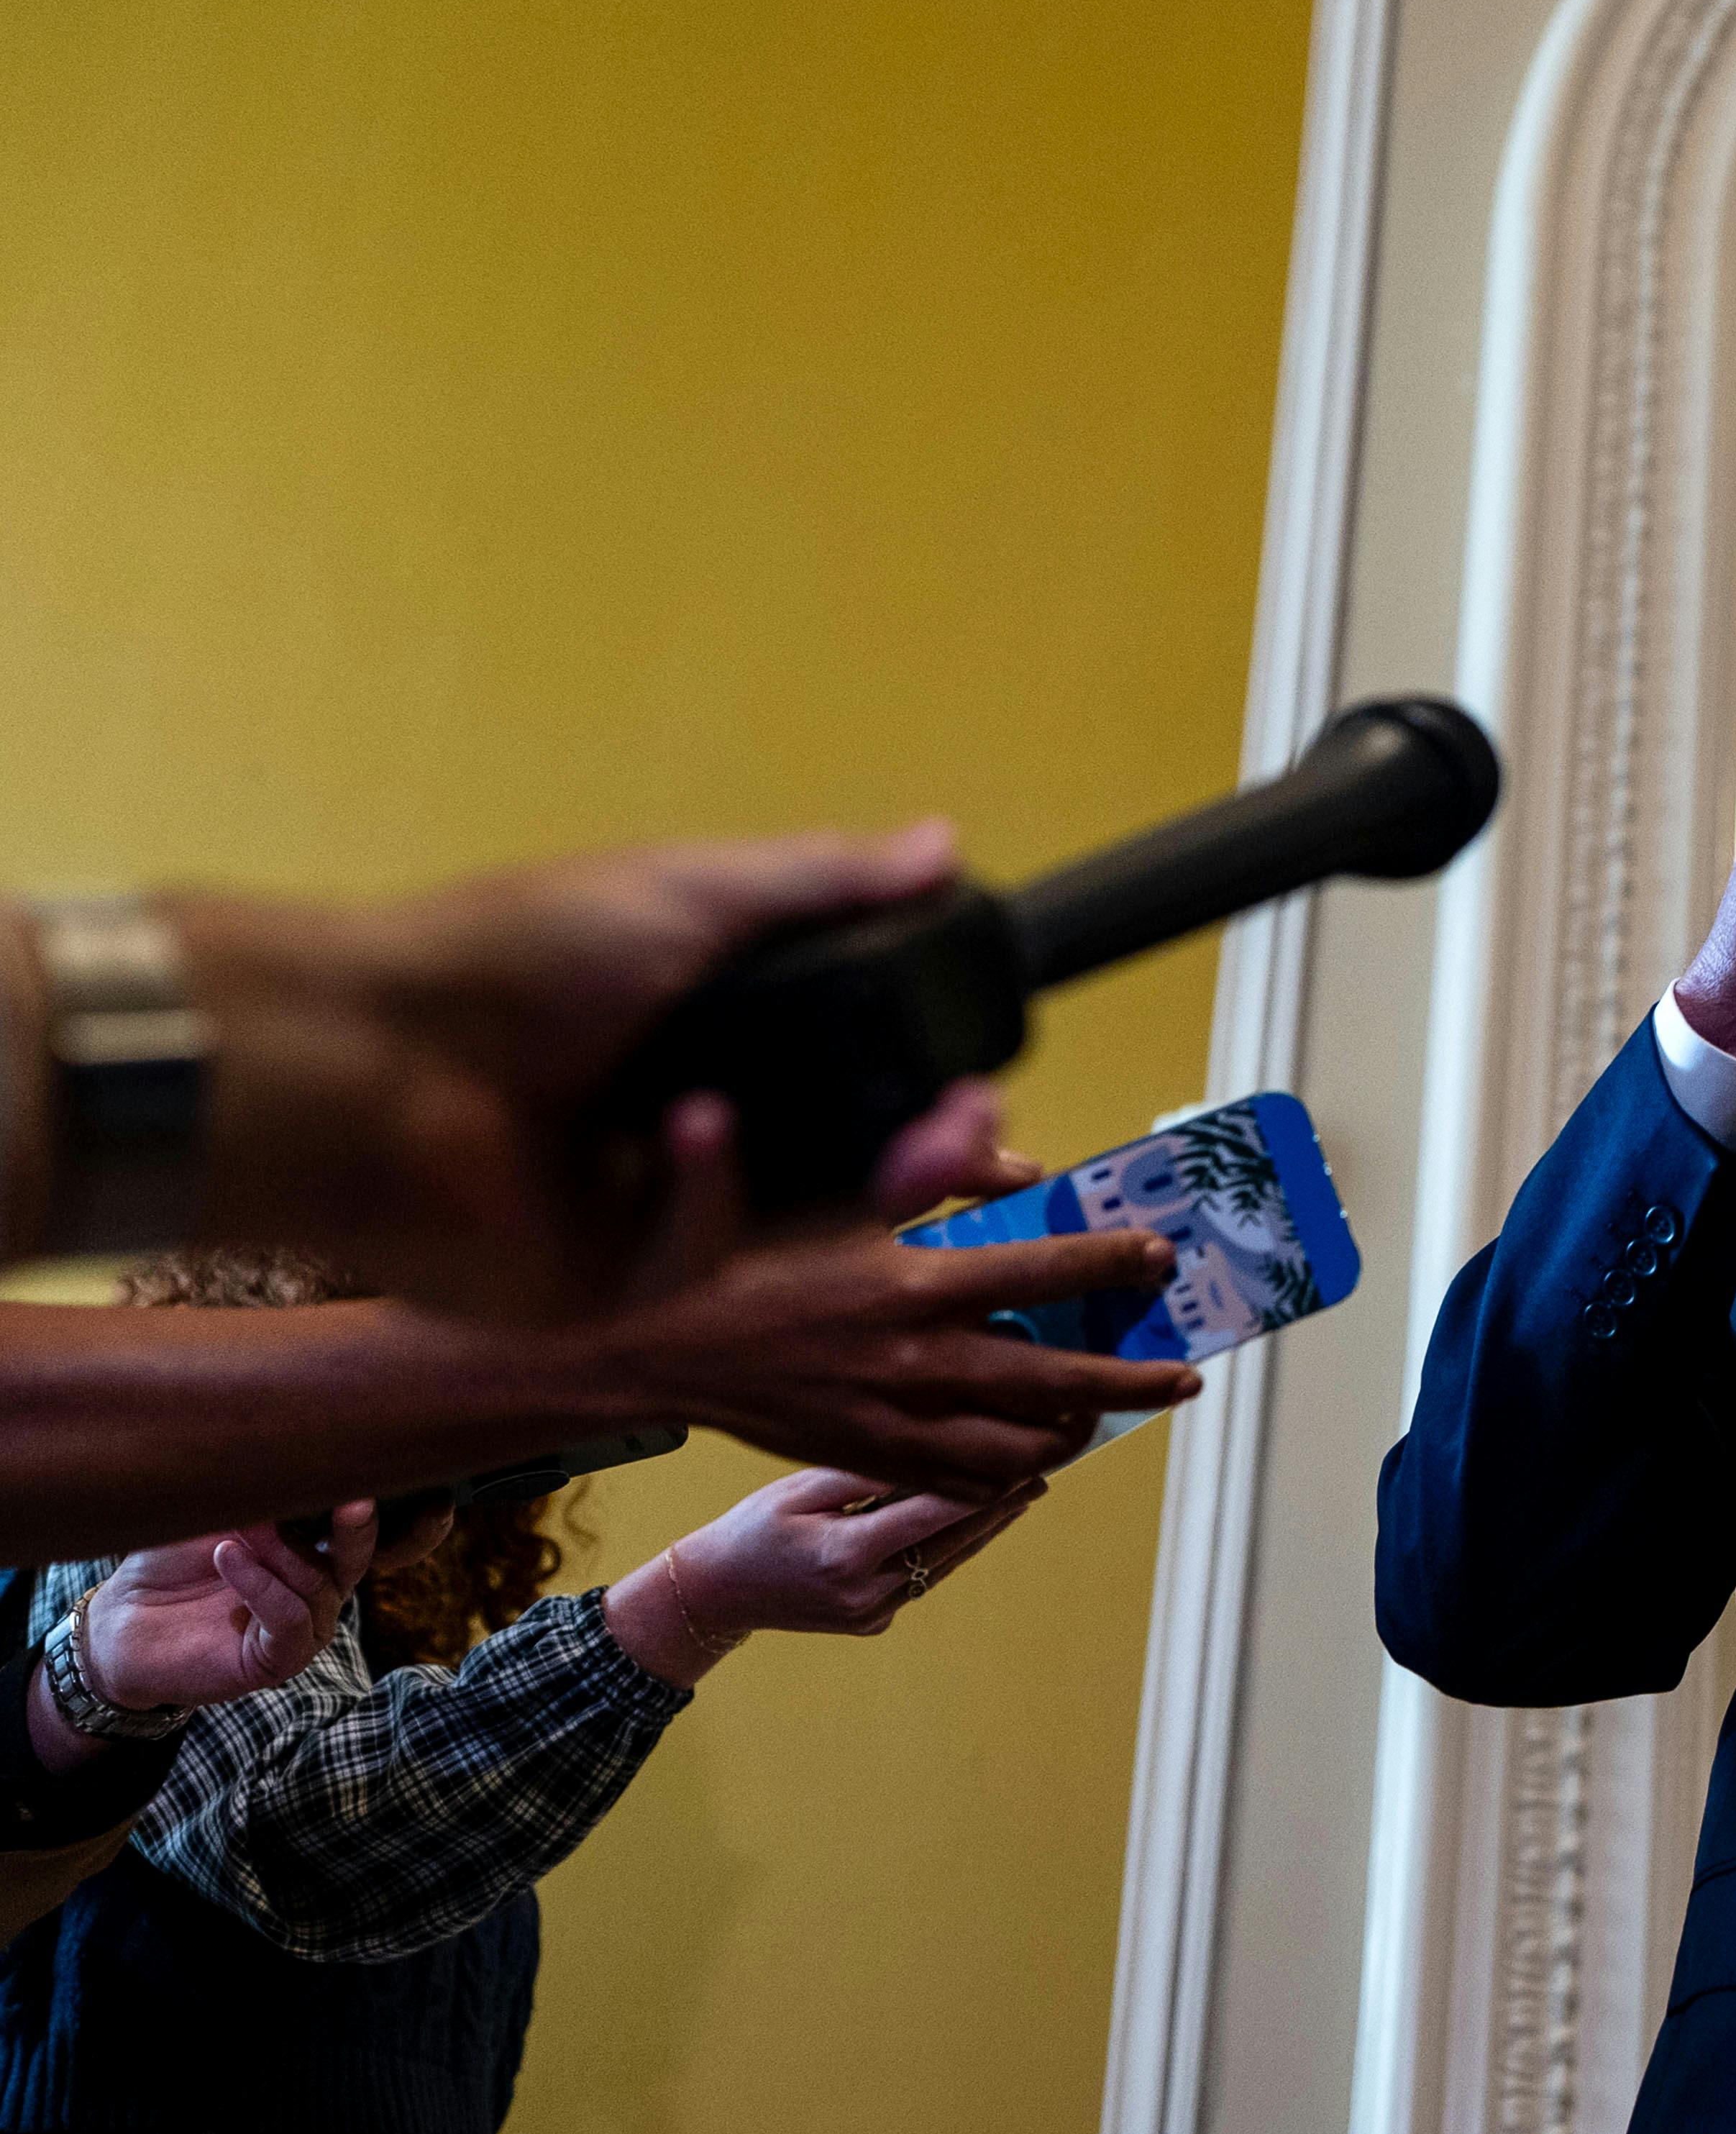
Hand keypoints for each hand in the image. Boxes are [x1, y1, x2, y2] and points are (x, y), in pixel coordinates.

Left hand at [29, 1508, 375, 1770]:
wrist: (120, 1622)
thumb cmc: (168, 1563)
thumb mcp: (214, 1518)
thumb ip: (255, 1497)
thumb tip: (290, 1455)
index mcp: (310, 1554)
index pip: (353, 1530)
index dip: (368, 1506)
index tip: (367, 1476)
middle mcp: (317, 1592)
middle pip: (355, 1558)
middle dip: (354, 1528)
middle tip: (355, 1499)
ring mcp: (301, 1629)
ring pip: (319, 1588)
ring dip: (282, 1555)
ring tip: (238, 1533)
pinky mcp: (278, 1661)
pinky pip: (289, 1620)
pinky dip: (263, 1587)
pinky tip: (228, 1558)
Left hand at [182, 826, 1011, 1322]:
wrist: (361, 1054)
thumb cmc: (510, 957)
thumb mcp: (687, 892)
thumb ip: (824, 882)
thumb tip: (940, 842)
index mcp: (709, 1047)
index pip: (852, 1088)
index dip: (924, 1090)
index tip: (976, 1080)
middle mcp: (686, 1136)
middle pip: (843, 1174)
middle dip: (922, 1159)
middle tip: (967, 1133)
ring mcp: (643, 1219)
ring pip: (790, 1235)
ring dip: (860, 1190)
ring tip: (912, 1148)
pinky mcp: (599, 1290)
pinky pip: (694, 1263)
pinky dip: (706, 1195)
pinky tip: (690, 1131)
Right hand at [561, 1217, 1197, 1500]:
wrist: (645, 1354)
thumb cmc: (728, 1261)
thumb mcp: (829, 1191)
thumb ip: (911, 1161)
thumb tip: (996, 1129)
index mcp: (907, 1284)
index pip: (1040, 1273)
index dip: (1110, 1265)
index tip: (1159, 1258)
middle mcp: (912, 1361)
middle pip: (1053, 1378)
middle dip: (1129, 1378)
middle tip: (1184, 1376)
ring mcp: (891, 1420)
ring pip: (1016, 1444)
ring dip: (1073, 1430)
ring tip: (1111, 1412)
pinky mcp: (865, 1457)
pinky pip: (959, 1479)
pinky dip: (1007, 1471)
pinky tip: (1033, 1453)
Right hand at [602, 1469, 1045, 1687]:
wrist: (716, 1595)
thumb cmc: (750, 1530)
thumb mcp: (798, 1489)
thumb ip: (866, 1474)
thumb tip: (931, 1449)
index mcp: (846, 1555)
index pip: (935, 1513)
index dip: (985, 1483)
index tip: (1023, 1455)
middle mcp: (867, 1592)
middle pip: (952, 1543)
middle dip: (999, 1506)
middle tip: (1043, 1471)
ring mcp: (873, 1615)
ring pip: (944, 1563)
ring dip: (984, 1529)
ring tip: (1024, 1492)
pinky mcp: (873, 1623)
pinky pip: (922, 1578)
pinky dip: (947, 1548)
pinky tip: (972, 1519)